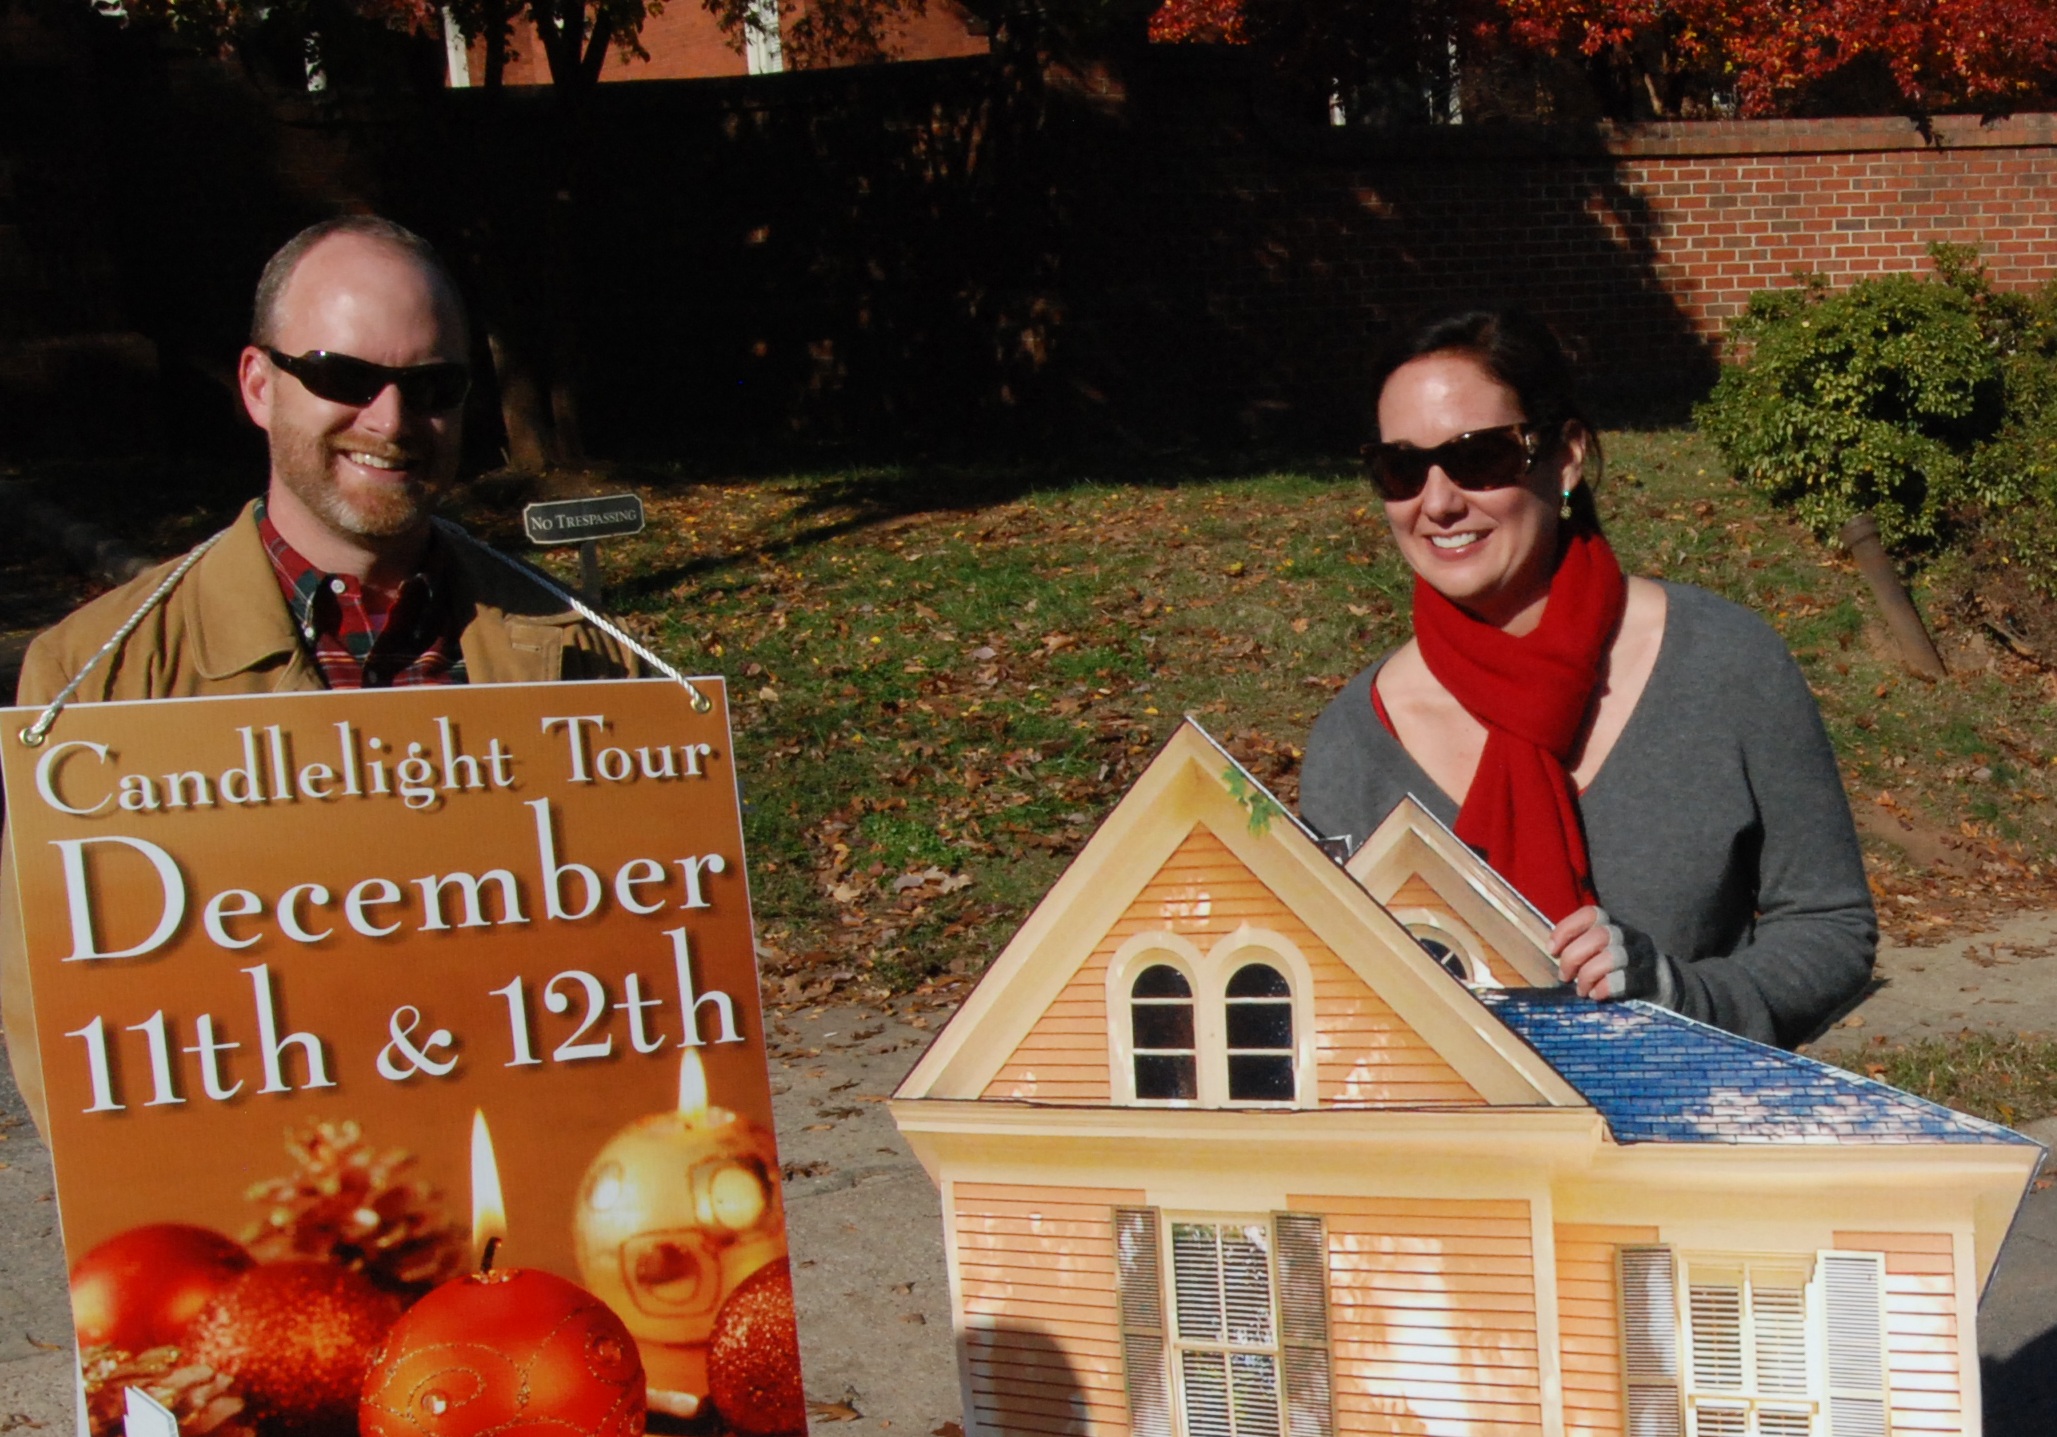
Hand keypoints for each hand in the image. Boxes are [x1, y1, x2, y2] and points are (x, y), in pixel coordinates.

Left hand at [1550, 905, 1675, 1004]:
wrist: (1662, 993)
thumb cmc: (1620, 972)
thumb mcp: (1601, 953)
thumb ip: (1582, 947)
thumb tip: (1554, 952)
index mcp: (1614, 926)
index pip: (1592, 913)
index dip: (1567, 929)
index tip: (1553, 950)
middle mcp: (1630, 937)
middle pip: (1600, 935)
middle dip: (1574, 956)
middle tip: (1565, 976)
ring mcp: (1642, 958)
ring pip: (1612, 956)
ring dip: (1588, 975)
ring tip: (1581, 990)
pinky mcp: (1649, 980)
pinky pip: (1625, 980)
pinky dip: (1604, 988)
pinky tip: (1597, 995)